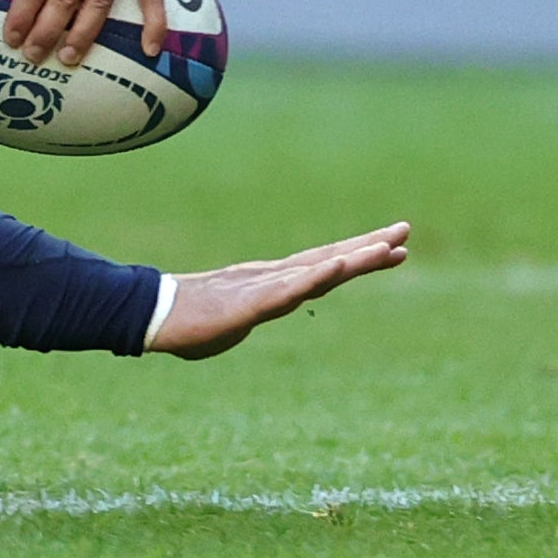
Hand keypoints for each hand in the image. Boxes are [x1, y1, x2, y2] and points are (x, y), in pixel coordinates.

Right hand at [144, 223, 410, 357]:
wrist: (151, 315)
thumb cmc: (185, 323)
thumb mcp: (228, 325)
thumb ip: (239, 321)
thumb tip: (229, 326)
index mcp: (272, 284)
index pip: (324, 266)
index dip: (359, 256)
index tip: (394, 248)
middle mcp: (274, 279)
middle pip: (331, 260)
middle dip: (370, 247)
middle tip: (405, 231)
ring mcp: (264, 288)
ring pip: (319, 270)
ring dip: (355, 259)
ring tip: (389, 248)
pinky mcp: (251, 302)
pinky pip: (291, 288)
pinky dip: (318, 276)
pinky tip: (340, 267)